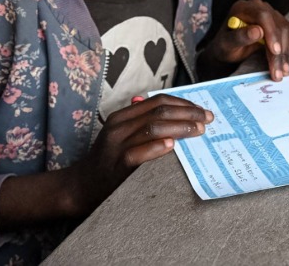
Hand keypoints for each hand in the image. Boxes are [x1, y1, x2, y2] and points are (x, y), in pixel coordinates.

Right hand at [65, 95, 211, 214]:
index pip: (158, 101)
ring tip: (198, 130)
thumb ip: (142, 121)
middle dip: (187, 113)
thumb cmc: (107, 161)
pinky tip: (172, 146)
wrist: (81, 186)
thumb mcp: (121, 135)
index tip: (202, 110)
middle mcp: (119, 126)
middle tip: (208, 119)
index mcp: (122, 116)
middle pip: (159, 112)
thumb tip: (174, 111)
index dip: (182, 103)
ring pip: (152, 128)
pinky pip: (139, 153)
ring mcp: (117, 145)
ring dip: (179, 128)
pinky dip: (157, 148)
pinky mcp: (117, 164)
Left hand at [205, 0, 288, 80]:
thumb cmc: (225, 46)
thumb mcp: (226, 44)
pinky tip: (282, 63)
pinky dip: (288, 50)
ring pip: (286, 31)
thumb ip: (239, 37)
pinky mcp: (279, 23)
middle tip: (277, 71)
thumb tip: (257, 31)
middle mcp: (259, 7)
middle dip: (279, 50)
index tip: (275, 51)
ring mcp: (271, 13)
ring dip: (285, 54)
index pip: (263, 15)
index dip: (271, 33)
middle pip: (277, 25)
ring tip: (279, 71)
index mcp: (243, 7)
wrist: (230, 50)